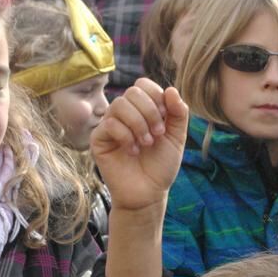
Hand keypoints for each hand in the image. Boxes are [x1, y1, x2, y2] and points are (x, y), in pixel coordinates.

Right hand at [91, 78, 188, 212]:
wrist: (149, 191)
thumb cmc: (161, 165)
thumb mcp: (177, 137)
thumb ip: (178, 113)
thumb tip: (172, 90)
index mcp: (143, 109)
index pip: (143, 85)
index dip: (157, 96)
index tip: (166, 117)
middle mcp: (124, 113)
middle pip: (132, 92)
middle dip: (150, 112)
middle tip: (158, 134)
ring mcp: (110, 124)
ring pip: (120, 105)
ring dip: (139, 124)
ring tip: (147, 144)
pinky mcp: (98, 138)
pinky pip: (109, 124)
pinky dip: (127, 137)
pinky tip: (133, 151)